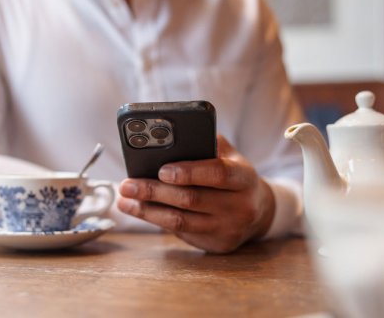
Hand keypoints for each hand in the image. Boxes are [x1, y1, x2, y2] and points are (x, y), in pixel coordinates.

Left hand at [117, 135, 275, 252]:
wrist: (259, 211)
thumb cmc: (233, 175)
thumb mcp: (230, 156)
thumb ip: (205, 145)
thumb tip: (166, 140)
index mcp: (244, 177)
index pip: (217, 173)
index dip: (188, 171)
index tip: (161, 170)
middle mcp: (240, 206)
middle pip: (191, 199)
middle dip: (154, 191)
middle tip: (127, 185)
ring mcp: (229, 228)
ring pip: (181, 221)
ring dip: (147, 211)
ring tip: (124, 200)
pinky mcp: (217, 245)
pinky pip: (181, 232)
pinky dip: (156, 220)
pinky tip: (138, 210)